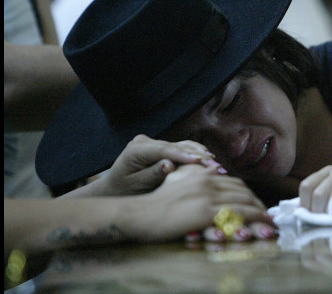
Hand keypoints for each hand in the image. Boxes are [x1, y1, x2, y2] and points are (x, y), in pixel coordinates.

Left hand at [86, 134, 223, 195]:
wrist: (115, 189)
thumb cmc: (124, 190)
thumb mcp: (137, 185)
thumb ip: (153, 174)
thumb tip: (169, 165)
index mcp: (137, 149)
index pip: (164, 150)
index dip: (183, 155)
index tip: (200, 161)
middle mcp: (146, 142)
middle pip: (176, 146)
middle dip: (197, 155)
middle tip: (215, 166)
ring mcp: (154, 143)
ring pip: (181, 145)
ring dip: (200, 154)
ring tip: (216, 164)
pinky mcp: (161, 147)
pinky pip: (181, 148)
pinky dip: (195, 154)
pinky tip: (210, 160)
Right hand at [122, 164, 275, 241]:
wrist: (139, 214)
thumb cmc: (155, 204)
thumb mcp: (177, 182)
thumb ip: (195, 177)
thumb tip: (212, 170)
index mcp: (201, 175)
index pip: (233, 183)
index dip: (248, 194)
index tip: (257, 204)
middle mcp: (207, 182)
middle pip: (242, 191)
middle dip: (258, 204)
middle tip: (268, 215)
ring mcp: (207, 196)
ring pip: (244, 202)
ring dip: (261, 213)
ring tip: (270, 222)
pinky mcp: (205, 212)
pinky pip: (237, 214)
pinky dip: (254, 219)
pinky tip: (261, 225)